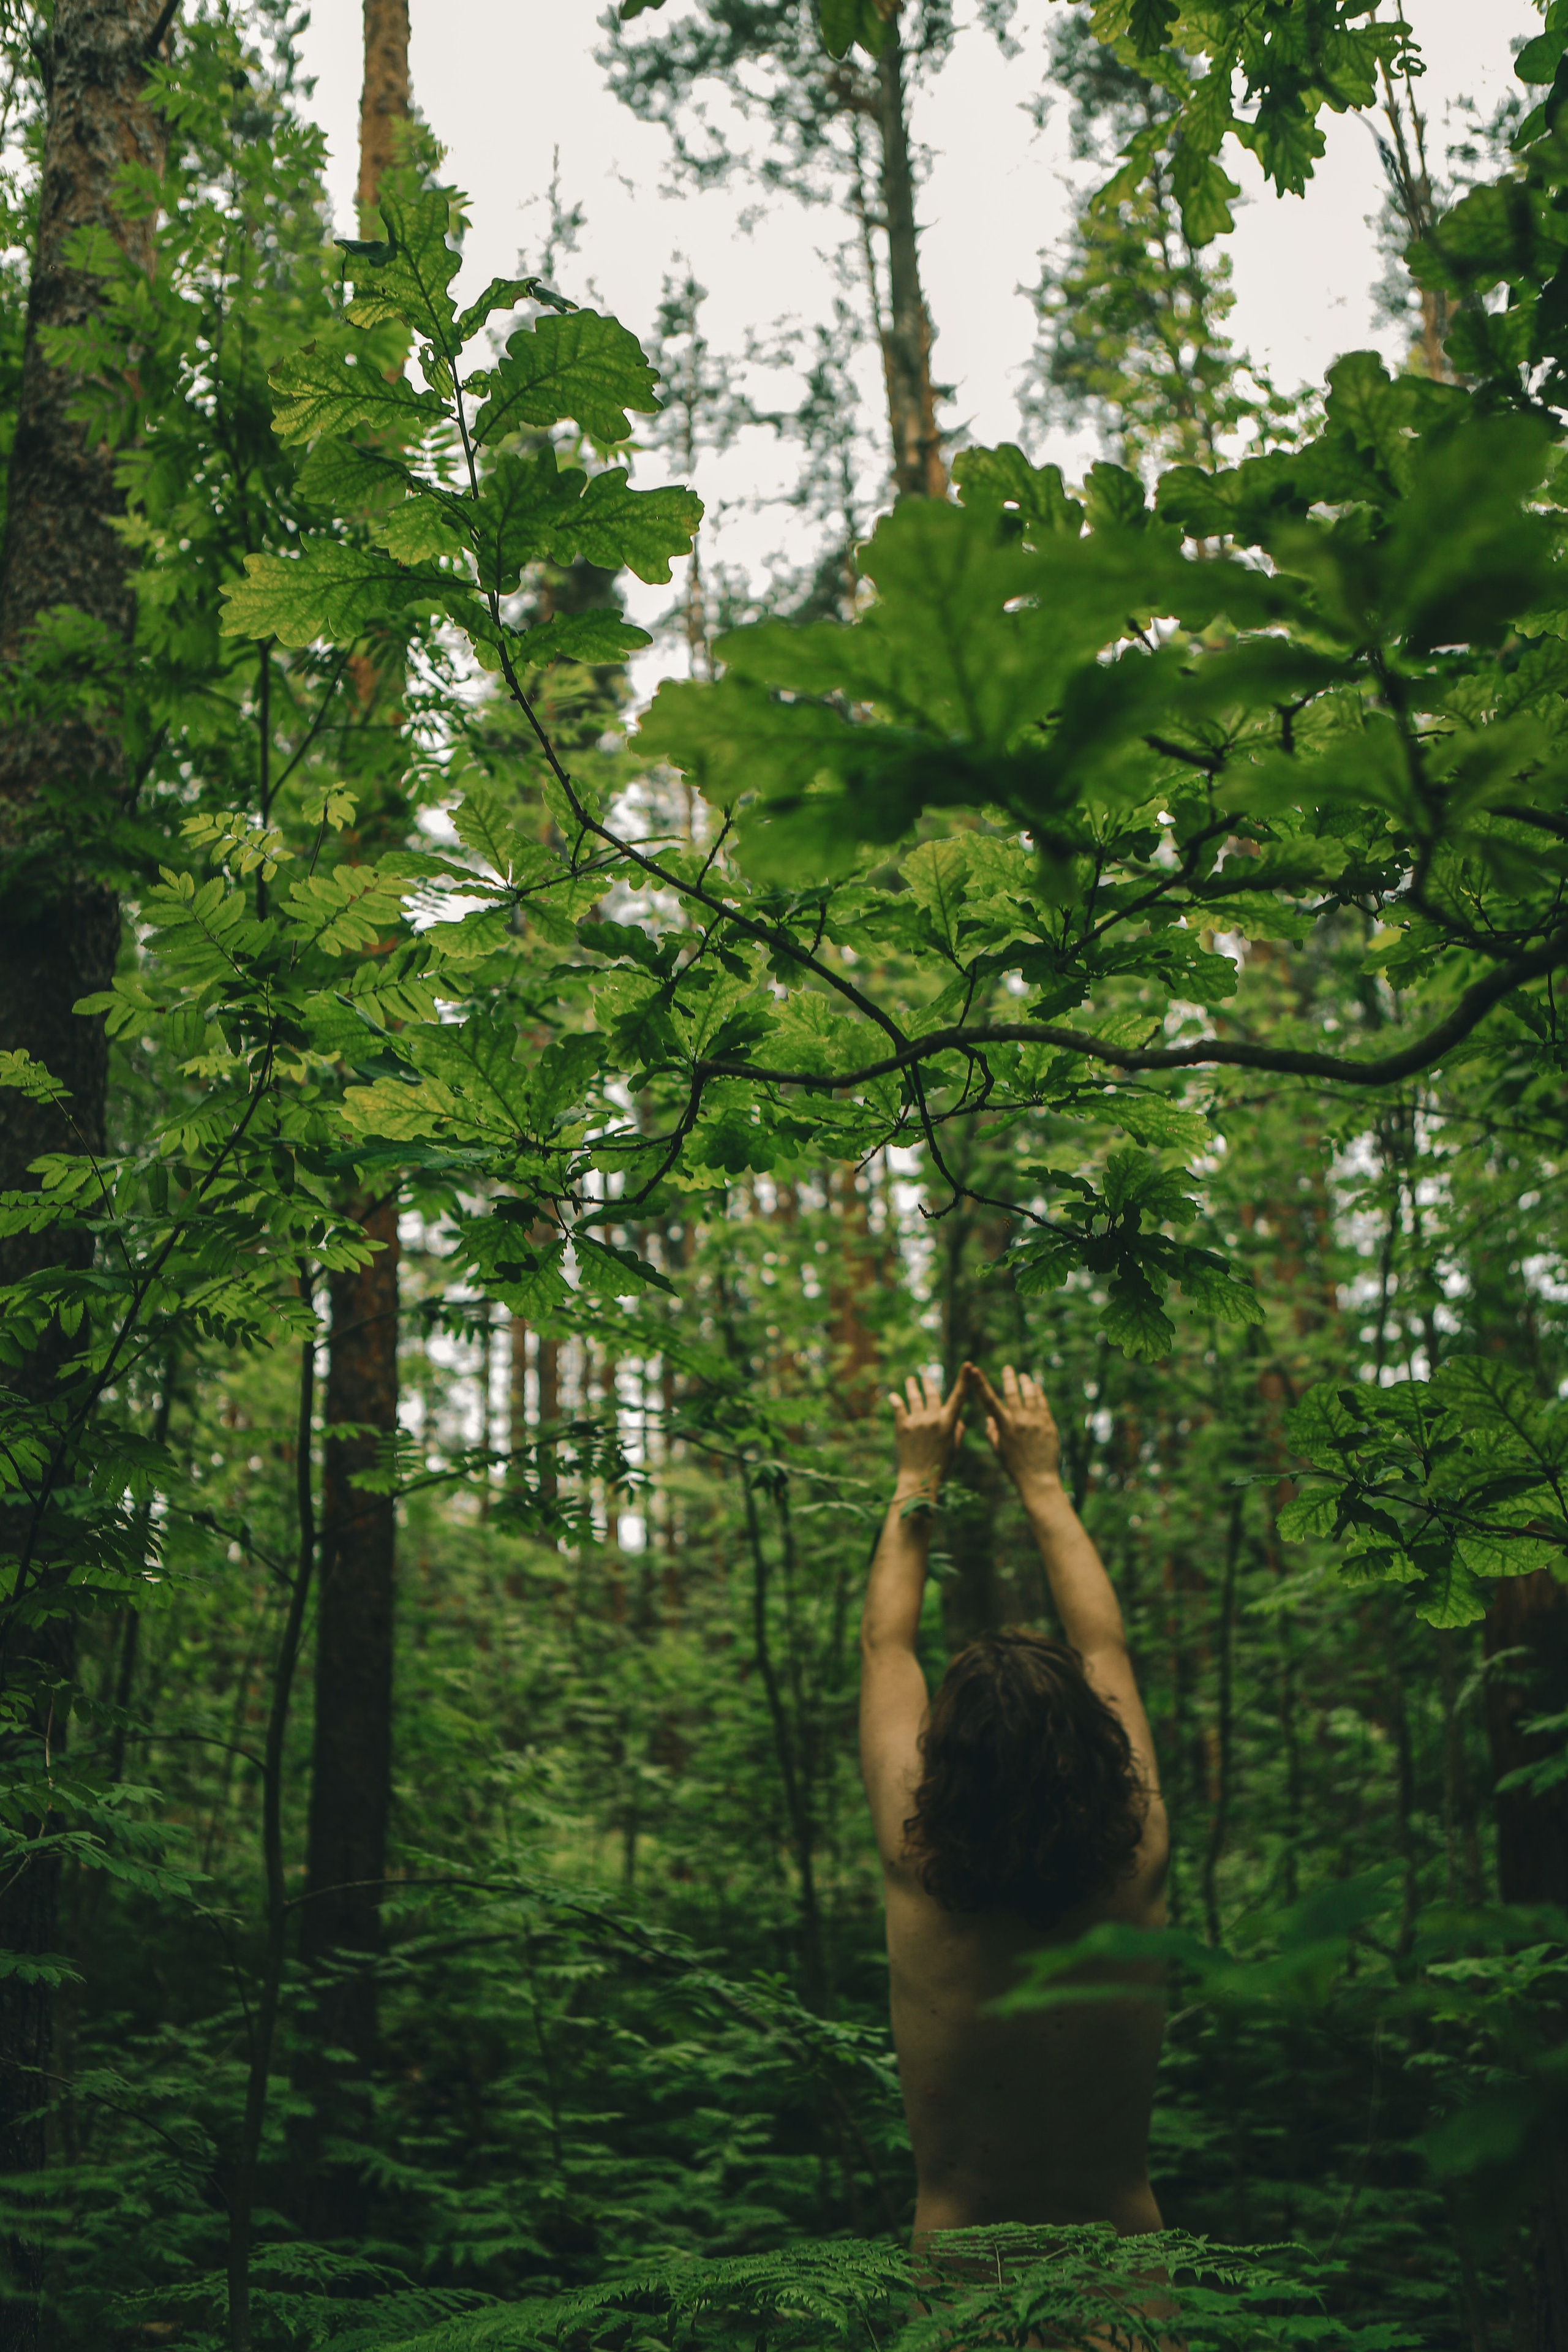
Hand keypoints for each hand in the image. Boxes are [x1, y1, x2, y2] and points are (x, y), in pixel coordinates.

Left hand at [888, 1370, 964, 1498]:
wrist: (919, 1479)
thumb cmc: (940, 1466)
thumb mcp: (954, 1448)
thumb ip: (957, 1431)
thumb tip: (957, 1419)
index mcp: (949, 1423)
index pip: (959, 1396)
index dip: (964, 1379)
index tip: (968, 1364)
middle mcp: (933, 1418)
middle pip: (933, 1393)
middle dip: (929, 1383)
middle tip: (925, 1376)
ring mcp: (917, 1421)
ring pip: (915, 1398)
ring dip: (912, 1387)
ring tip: (910, 1380)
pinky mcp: (902, 1427)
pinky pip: (898, 1408)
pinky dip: (896, 1400)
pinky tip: (892, 1395)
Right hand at [965, 1363, 1060, 1493]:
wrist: (1038, 1479)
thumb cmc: (1015, 1467)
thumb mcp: (998, 1451)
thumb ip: (992, 1433)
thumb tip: (989, 1419)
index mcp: (1004, 1426)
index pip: (988, 1400)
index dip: (979, 1383)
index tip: (973, 1369)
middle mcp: (1019, 1421)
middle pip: (1012, 1392)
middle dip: (1008, 1378)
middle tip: (1007, 1368)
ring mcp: (1036, 1421)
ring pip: (1031, 1395)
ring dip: (1026, 1383)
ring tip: (1024, 1376)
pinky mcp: (1049, 1425)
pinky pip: (1043, 1404)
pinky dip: (1039, 1394)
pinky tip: (1037, 1388)